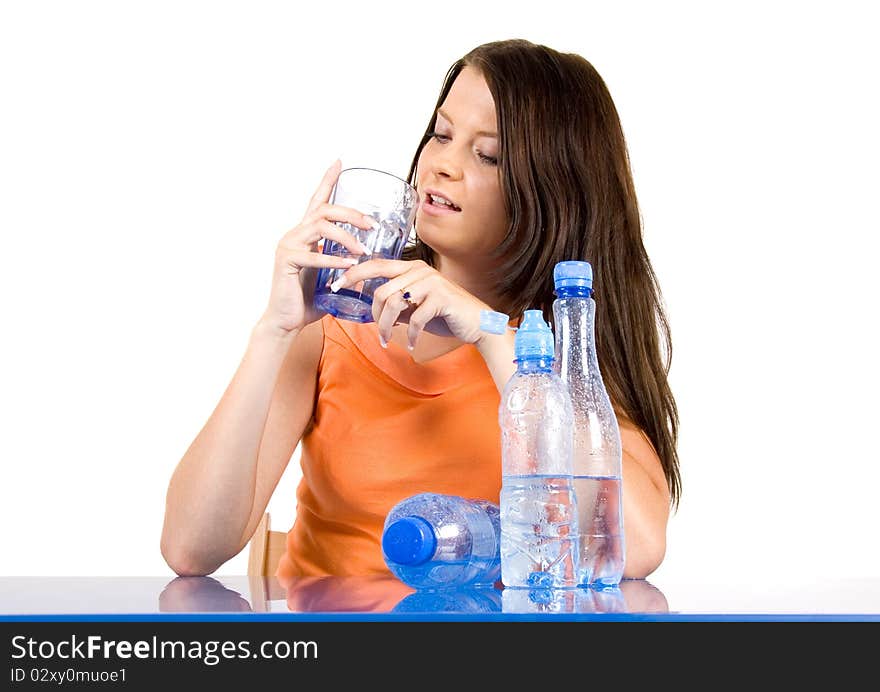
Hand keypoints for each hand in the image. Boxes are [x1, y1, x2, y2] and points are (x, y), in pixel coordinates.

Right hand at [259, 160, 376, 333]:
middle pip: (324, 210)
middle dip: (351, 213)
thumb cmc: (308, 300)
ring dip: (345, 236)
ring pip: (319, 226)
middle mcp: (295, 234)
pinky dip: (333, 259)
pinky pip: (312, 255)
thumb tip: (372, 264)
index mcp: (306, 234)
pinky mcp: (285, 261)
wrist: (287, 321)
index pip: (317, 201)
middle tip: (371, 225)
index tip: (340, 163)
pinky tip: (349, 265)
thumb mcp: (334, 279)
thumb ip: (349, 267)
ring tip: (362, 250)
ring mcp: (288, 245)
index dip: (328, 181)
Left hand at [328, 258, 493, 349]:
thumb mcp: (416, 307)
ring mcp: (431, 283)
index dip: (353, 274)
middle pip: (381, 290)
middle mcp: (420, 270)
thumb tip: (373, 310)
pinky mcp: (441, 298)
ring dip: (388, 327)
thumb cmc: (446, 314)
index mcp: (412, 268)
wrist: (478, 323)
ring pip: (394, 304)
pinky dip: (412, 335)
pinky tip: (414, 344)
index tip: (336, 285)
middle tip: (378, 331)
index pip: (375, 265)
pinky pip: (415, 319)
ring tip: (389, 340)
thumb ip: (396, 304)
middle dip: (375, 315)